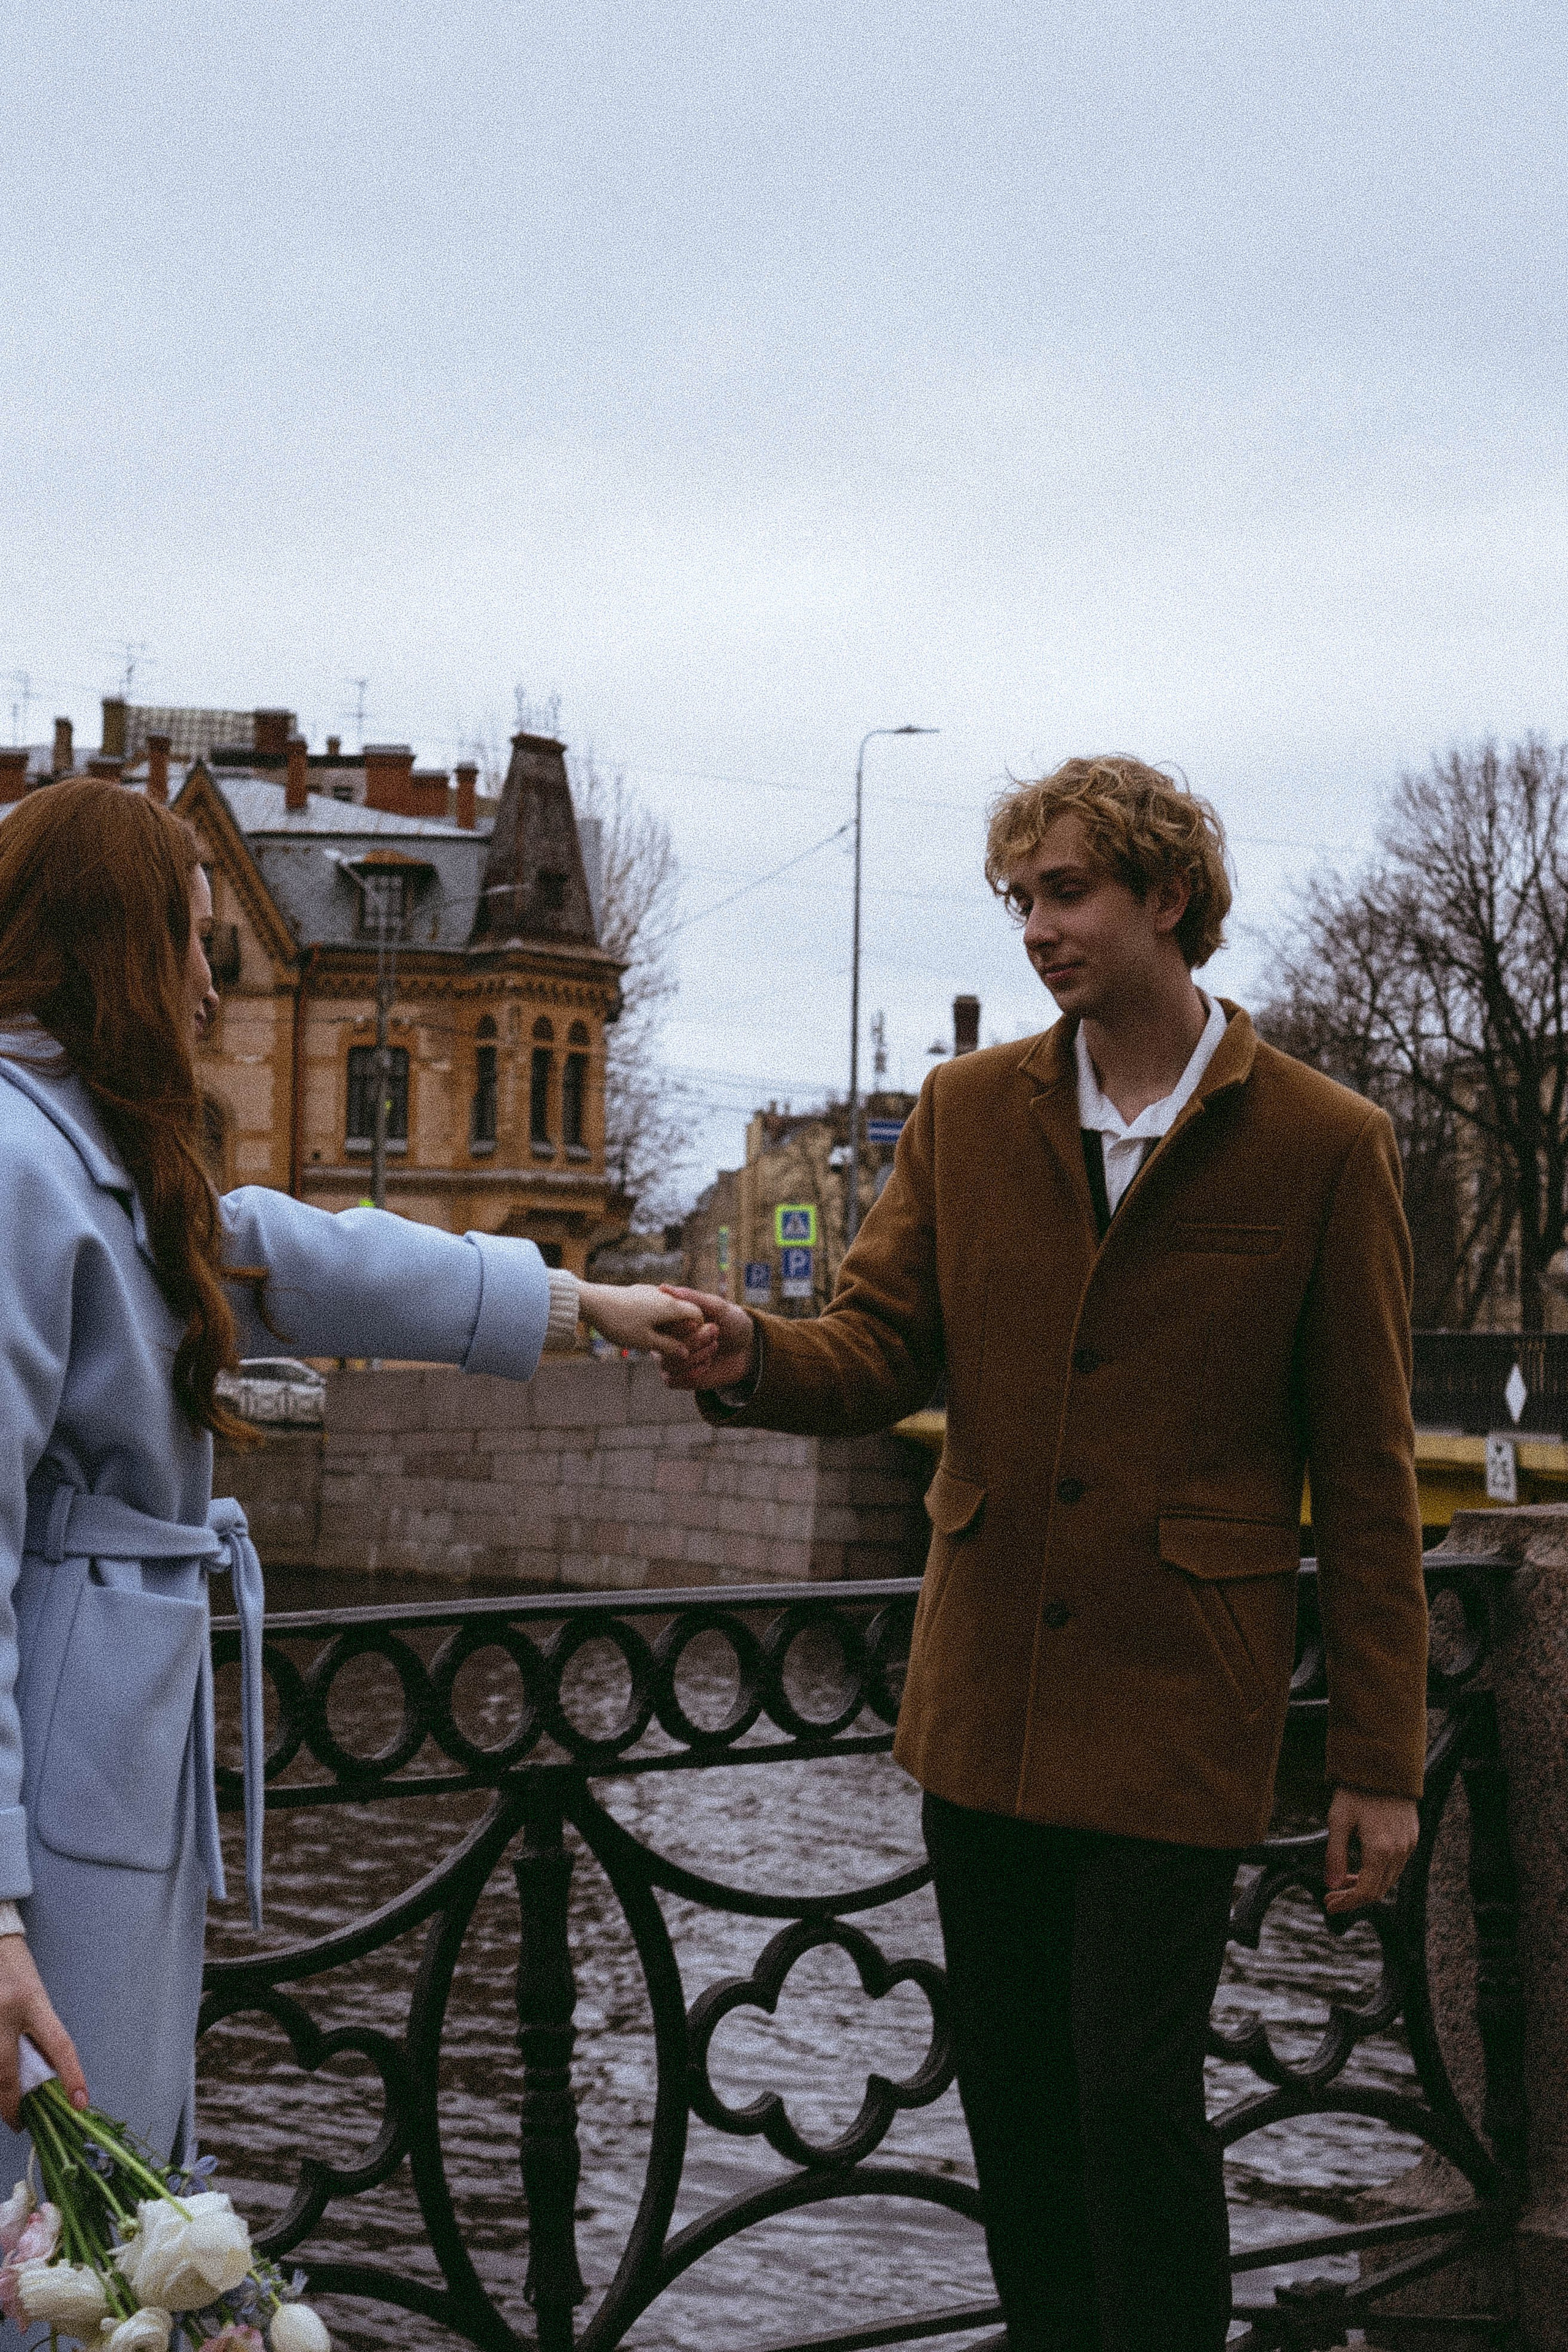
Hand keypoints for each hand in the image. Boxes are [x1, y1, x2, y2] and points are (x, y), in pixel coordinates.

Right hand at [0, 1937, 85, 2127]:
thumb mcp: (35, 1997)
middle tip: (19, 2122)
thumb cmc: (15, 1969)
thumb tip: (45, 2075)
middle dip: (12, 2105)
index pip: (58, 2044)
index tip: (79, 2103)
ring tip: (5, 2105)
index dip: (72, 2075)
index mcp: (32, 2001)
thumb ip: (39, 2032)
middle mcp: (5, 2011)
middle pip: (7, 2072)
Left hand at [575, 1281, 708, 1363]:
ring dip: (667, 1324)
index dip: (698, 1330)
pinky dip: (655, 1317)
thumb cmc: (620, 1323)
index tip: (689, 1345)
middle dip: (682, 1329)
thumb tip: (685, 1353)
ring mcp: (649, 1291)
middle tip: (671, 1346)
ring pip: (667, 1308)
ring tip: (654, 1339)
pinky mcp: (636, 1292)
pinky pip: (654, 1305)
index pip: (697, 1314)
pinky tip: (641, 1328)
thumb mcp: (645, 1341)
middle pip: (683, 1310)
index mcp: (670, 1305)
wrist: (590, 1302)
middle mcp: (663, 1295)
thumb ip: (668, 1347)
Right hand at [656, 1287, 756, 1389]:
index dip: (679, 1325)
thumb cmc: (730, 1322)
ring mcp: (668, 1358)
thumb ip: (692, 1298)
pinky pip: (672, 1379)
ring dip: (696, 1356)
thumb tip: (663, 1287)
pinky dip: (691, 1373)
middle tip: (715, 1331)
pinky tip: (707, 1364)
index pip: (660, 1322)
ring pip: (668, 1363)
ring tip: (714, 1345)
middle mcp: (664, 1338)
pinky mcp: (675, 1377)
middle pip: (663, 1344)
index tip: (698, 1322)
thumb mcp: (717, 1306)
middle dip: (693, 1340)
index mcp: (669, 1318)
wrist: (746, 1349)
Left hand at [1324, 1787, 1418, 1914]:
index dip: (1346, 1902)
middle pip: (1378, 1890)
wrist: (1385, 1766)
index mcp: (1380, 1850)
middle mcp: (1399, 1851)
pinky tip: (1362, 1865)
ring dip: (1366, 1885)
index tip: (1329, 1904)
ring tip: (1343, 1880)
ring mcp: (1409, 1845)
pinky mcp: (1412, 1838)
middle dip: (1353, 1897)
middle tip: (1332, 1895)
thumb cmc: (1358, 1790)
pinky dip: (1379, 1872)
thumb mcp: (1338, 1820)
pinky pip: (1397, 1866)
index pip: (1366, 1892)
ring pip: (1388, 1880)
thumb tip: (1330, 1885)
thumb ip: (1334, 1855)